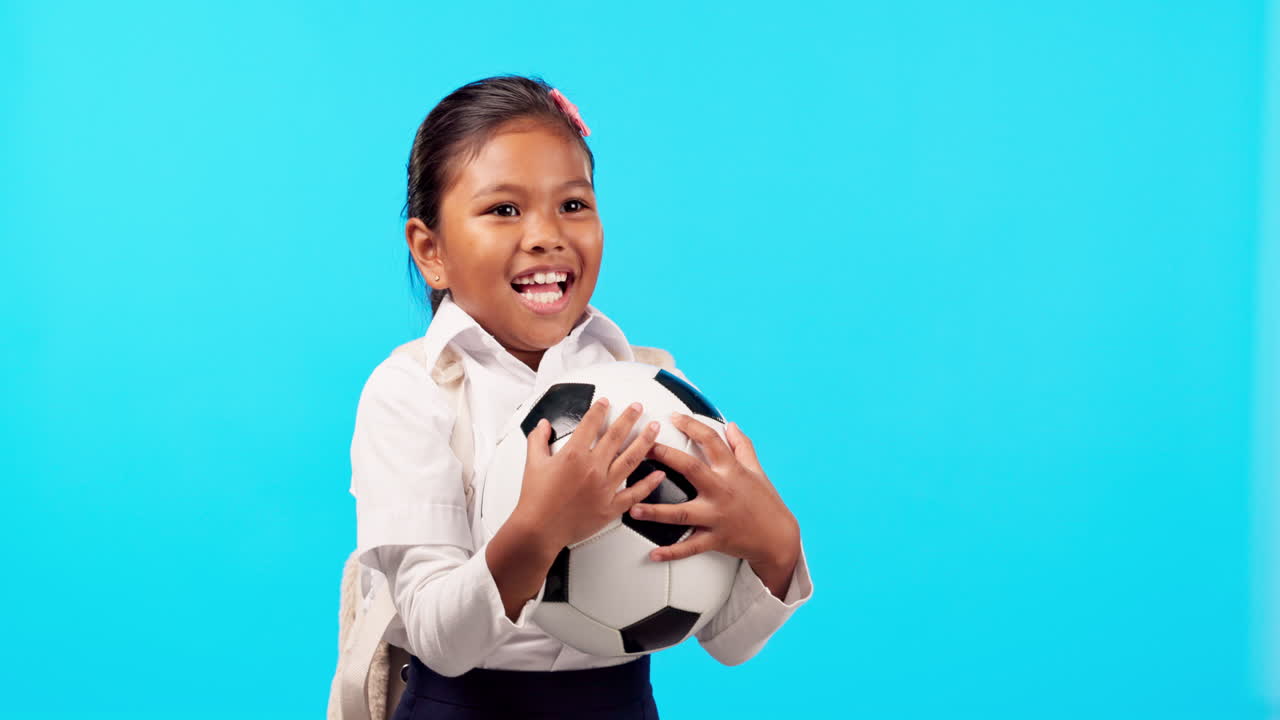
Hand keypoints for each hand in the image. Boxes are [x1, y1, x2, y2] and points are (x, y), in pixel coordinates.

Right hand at [515, 398, 667, 549]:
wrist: (539, 530)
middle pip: (616, 436)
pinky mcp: (611, 507)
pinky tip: (659, 473)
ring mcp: (604, 487)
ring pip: (631, 459)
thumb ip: (538, 440)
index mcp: (573, 455)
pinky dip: (649, 483)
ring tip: (654, 429)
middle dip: (629, 418)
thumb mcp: (533, 464)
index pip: (590, 424)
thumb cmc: (536, 501)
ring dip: (645, 441)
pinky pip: (635, 493)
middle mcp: (593, 469)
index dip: (599, 410)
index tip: (605, 403)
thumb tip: (543, 426)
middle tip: (638, 407)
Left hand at [630, 414, 799, 596]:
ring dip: (656, 511)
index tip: (673, 417)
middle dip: (666, 457)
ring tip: (632, 508)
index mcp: (732, 471)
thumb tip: (731, 425)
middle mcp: (722, 491)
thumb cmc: (766, 502)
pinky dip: (672, 552)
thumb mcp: (757, 471)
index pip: (711, 441)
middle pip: (691, 470)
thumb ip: (742, 446)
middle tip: (643, 450)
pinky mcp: (716, 540)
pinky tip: (653, 554)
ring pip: (682, 513)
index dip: (692, 425)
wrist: (778, 539)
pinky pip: (690, 547)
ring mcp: (718, 517)